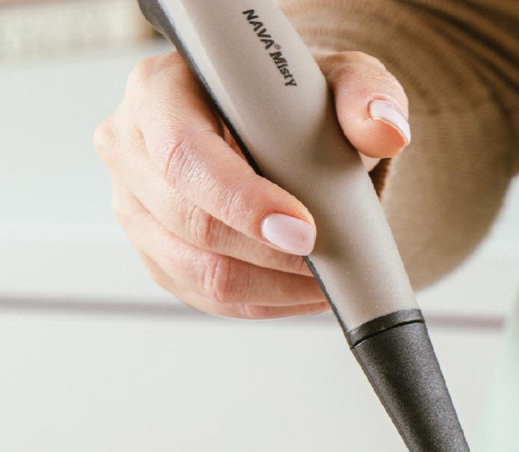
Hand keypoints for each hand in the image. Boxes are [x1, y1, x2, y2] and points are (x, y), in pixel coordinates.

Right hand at [94, 49, 410, 318]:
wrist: (277, 133)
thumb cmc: (293, 102)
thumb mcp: (337, 81)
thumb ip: (365, 95)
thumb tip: (385, 131)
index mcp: (159, 91)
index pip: (184, 155)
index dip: (243, 200)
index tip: (303, 228)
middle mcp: (133, 150)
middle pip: (191, 223)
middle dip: (270, 253)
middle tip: (327, 258)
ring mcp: (138, 211)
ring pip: (201, 273)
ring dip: (273, 286)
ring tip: (324, 279)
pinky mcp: (159, 258)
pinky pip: (209, 300)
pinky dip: (265, 303)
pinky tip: (303, 291)